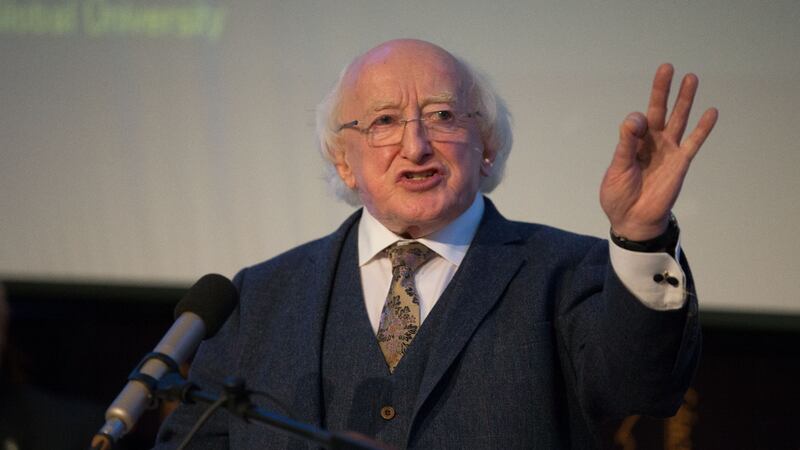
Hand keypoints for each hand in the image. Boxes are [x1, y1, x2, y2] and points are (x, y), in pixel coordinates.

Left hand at [600, 64, 717, 240]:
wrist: (632, 220)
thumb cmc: (619, 196)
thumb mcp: (617, 168)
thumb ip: (626, 144)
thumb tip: (636, 117)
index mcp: (632, 144)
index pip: (636, 122)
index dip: (636, 121)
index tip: (636, 125)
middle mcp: (652, 143)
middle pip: (660, 110)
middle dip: (663, 90)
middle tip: (667, 67)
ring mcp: (668, 151)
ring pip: (679, 120)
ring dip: (685, 100)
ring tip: (691, 78)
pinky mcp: (681, 163)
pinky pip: (694, 142)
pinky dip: (703, 128)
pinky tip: (711, 111)